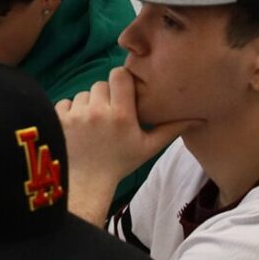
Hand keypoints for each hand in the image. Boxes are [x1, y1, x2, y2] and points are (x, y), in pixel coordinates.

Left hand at [56, 68, 197, 191]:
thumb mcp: (148, 148)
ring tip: (92, 124)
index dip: (121, 80)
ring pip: (82, 94)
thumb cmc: (118, 164)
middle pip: (100, 84)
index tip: (122, 92)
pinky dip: (69, 112)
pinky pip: (64, 102)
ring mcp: (75, 116)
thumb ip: (172, 129)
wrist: (85, 183)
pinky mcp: (58, 120)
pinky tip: (77, 128)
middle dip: (104, 95)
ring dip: (87, 104)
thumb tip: (200, 118)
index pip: (119, 76)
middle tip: (108, 113)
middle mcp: (98, 112)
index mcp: (122, 115)